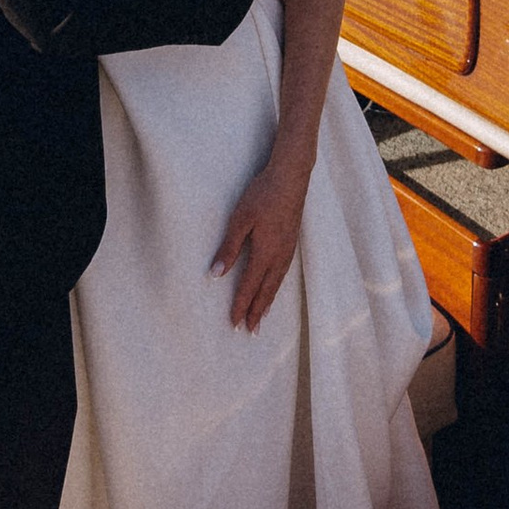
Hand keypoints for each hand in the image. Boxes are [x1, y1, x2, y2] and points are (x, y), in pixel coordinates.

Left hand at [213, 153, 310, 332]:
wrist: (291, 176)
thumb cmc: (263, 195)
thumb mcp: (240, 220)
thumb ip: (228, 248)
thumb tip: (215, 274)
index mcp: (265, 253)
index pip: (250, 286)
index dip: (241, 305)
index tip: (234, 323)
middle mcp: (279, 256)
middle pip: (266, 291)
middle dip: (257, 312)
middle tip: (250, 332)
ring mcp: (288, 249)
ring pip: (276, 283)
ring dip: (268, 302)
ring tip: (262, 317)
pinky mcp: (292, 242)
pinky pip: (283, 273)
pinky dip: (276, 287)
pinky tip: (273, 286)